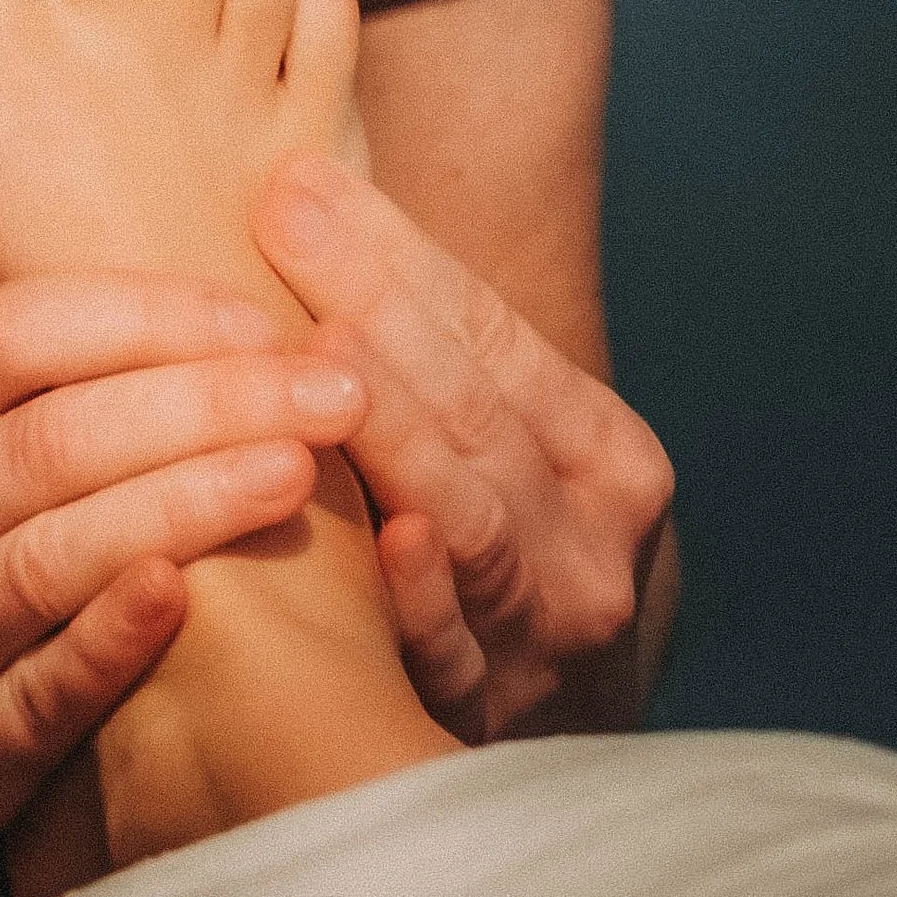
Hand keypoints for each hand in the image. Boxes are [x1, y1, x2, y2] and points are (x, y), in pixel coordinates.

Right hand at [0, 271, 366, 896]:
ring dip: (188, 500)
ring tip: (296, 468)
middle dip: (206, 396)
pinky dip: (112, 641)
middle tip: (330, 380)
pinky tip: (186, 593)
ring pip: (50, 554)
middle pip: (50, 438)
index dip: (135, 312)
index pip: (6, 339)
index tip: (247, 307)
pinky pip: (35, 699)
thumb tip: (149, 333)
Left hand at [251, 153, 674, 738]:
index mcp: (610, 456)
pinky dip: (422, 599)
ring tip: (321, 341)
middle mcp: (594, 545)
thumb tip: (299, 179)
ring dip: (390, 426)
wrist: (556, 710)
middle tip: (287, 216)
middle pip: (474, 411)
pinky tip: (393, 538)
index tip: (303, 178)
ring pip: (467, 517)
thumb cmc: (497, 531)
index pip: (494, 335)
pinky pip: (448, 654)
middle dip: (375, 303)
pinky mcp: (482, 718)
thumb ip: (429, 333)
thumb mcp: (507, 436)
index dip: (397, 253)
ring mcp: (545, 638)